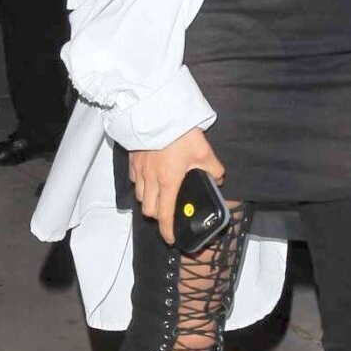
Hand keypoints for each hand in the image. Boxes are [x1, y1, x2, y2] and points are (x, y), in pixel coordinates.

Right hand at [130, 129, 223, 245]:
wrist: (158, 111)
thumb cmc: (181, 133)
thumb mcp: (205, 152)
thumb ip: (214, 169)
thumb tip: (218, 180)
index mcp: (169, 182)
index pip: (165, 215)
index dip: (167, 231)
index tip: (170, 239)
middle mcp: (151, 180)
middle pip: (149, 210)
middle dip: (158, 216)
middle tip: (168, 212)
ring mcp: (139, 170)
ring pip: (140, 196)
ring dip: (149, 200)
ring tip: (159, 194)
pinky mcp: (132, 159)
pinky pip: (134, 180)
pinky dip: (141, 184)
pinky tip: (150, 177)